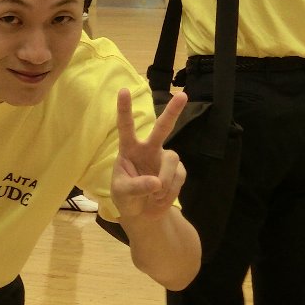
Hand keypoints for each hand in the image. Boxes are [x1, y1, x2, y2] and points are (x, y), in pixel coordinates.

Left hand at [111, 88, 187, 220]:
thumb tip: (157, 182)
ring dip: (164, 181)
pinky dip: (170, 192)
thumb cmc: (125, 197)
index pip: (126, 127)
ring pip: (172, 160)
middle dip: (173, 112)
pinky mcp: (178, 171)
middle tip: (183, 95)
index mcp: (129, 149)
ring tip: (153, 196)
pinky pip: (179, 177)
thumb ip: (136, 186)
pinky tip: (160, 198)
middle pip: (162, 127)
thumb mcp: (122, 193)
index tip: (123, 90)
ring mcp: (164, 158)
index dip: (124, 109)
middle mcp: (148, 149)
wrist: (142, 214)